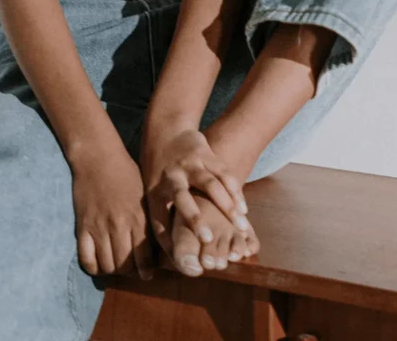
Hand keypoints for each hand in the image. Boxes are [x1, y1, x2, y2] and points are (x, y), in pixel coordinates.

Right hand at [71, 146, 154, 279]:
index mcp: (139, 218)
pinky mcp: (83, 227)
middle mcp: (120, 226)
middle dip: (129, 272)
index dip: (146, 271)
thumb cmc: (125, 171)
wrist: (98, 156)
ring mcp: (99, 228)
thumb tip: (158, 241)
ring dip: (112, 270)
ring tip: (114, 264)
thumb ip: (148, 218)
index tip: (146, 274)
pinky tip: (98, 262)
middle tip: (129, 268)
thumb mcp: (144, 193)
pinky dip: (93, 267)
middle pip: (125, 266)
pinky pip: (87, 260)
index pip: (144, 258)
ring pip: (107, 266)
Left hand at [139, 126, 251, 260]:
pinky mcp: (205, 154)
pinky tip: (243, 208)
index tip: (181, 260)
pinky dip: (234, 190)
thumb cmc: (162, 178)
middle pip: (182, 198)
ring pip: (209, 184)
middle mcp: (171, 177)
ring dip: (225, 206)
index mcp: (155, 192)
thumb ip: (163, 227)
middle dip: (194, 218)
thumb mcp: (154, 199)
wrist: (166, 135)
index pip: (158, 218)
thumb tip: (176, 260)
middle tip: (208, 238)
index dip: (168, 238)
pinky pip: (223, 172)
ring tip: (240, 226)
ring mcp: (189, 164)